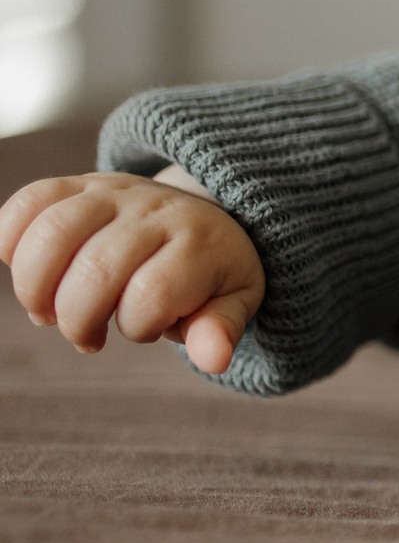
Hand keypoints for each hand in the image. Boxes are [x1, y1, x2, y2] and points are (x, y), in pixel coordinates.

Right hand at [0, 169, 264, 374]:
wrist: (202, 216)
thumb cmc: (209, 273)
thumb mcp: (232, 302)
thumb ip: (219, 330)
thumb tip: (214, 359)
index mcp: (199, 243)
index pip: (153, 293)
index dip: (137, 326)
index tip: (143, 331)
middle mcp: (155, 211)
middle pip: (97, 268)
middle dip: (79, 320)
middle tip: (86, 337)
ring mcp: (114, 192)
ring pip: (54, 233)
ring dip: (35, 288)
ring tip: (47, 312)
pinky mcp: (78, 183)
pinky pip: (29, 200)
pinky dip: (11, 241)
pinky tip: (28, 271)